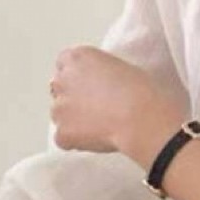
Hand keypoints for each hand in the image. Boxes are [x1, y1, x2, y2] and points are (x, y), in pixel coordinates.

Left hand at [49, 46, 183, 164]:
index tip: (88, 88)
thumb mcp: (119, 67)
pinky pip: (64, 140)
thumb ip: (100, 73)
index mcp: (78, 58)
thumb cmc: (139, 93)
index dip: (77, 79)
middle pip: (59, 89)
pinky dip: (76, 142)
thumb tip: (100, 86)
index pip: (64, 64)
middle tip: (95, 110)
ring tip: (98, 127)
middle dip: (72, 98)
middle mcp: (63, 79)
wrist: (139, 118)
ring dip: (72, 121)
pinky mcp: (62, 132)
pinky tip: (96, 140)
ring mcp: (59, 107)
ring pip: (59, 115)